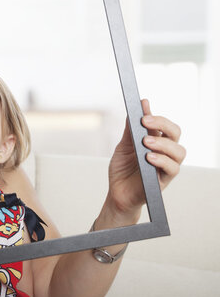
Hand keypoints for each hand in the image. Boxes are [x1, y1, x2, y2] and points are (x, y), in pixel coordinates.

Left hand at [105, 99, 185, 224]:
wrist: (117, 192)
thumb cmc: (122, 170)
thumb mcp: (123, 147)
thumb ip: (130, 131)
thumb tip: (134, 111)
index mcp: (156, 141)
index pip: (162, 124)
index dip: (154, 113)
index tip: (143, 104)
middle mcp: (164, 152)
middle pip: (175, 133)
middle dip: (162, 124)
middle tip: (145, 121)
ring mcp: (166, 166)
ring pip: (179, 151)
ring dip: (163, 143)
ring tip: (146, 142)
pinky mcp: (164, 180)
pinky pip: (172, 169)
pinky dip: (162, 160)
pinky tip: (149, 157)